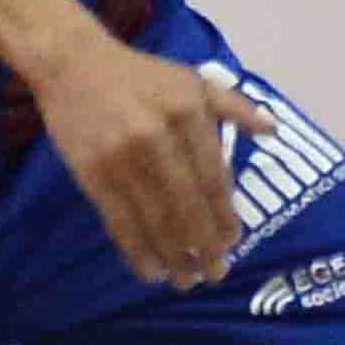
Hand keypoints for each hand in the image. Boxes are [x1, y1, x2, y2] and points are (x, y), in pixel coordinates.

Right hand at [27, 33, 274, 288]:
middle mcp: (157, 137)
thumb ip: (233, 106)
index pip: (212, 176)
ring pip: (155, 218)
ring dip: (173, 255)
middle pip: (186, 204)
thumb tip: (272, 130)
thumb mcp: (191, 80)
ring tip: (186, 280)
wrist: (73, 65)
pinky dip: (137, 250)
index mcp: (188, 113)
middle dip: (203, 245)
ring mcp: (122, 158)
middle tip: (215, 273)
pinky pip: (120, 221)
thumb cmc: (139, 75)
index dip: (223, 214)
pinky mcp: (93, 174)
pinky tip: (150, 270)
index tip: (232, 241)